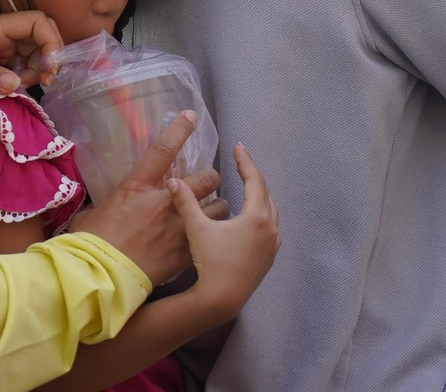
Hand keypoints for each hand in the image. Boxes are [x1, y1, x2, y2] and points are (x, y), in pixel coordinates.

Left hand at [0, 11, 64, 93]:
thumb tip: (16, 84)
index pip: (36, 22)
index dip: (51, 40)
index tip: (48, 68)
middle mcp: (1, 34)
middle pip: (39, 38)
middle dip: (46, 59)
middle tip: (40, 82)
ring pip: (30, 53)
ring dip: (33, 70)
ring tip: (21, 87)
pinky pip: (16, 64)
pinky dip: (20, 76)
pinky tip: (12, 88)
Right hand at [69, 112, 219, 285]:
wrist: (101, 279)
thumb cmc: (90, 244)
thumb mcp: (95, 211)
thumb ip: (111, 201)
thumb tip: (107, 200)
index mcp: (138, 186)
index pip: (163, 149)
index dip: (179, 130)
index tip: (192, 116)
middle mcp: (164, 201)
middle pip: (205, 178)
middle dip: (210, 179)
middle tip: (206, 184)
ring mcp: (179, 226)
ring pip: (218, 207)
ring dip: (218, 207)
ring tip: (213, 214)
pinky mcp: (186, 251)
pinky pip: (212, 236)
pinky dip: (213, 235)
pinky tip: (209, 240)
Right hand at [170, 143, 278, 320]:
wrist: (222, 298)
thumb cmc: (211, 262)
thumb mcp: (196, 229)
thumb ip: (186, 202)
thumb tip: (172, 181)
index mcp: (256, 216)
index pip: (254, 180)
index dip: (245, 161)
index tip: (238, 146)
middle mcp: (271, 227)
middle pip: (265, 193)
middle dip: (252, 176)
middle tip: (240, 162)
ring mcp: (273, 243)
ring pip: (270, 210)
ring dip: (259, 195)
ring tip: (246, 185)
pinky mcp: (270, 256)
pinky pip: (270, 226)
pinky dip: (261, 213)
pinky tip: (250, 216)